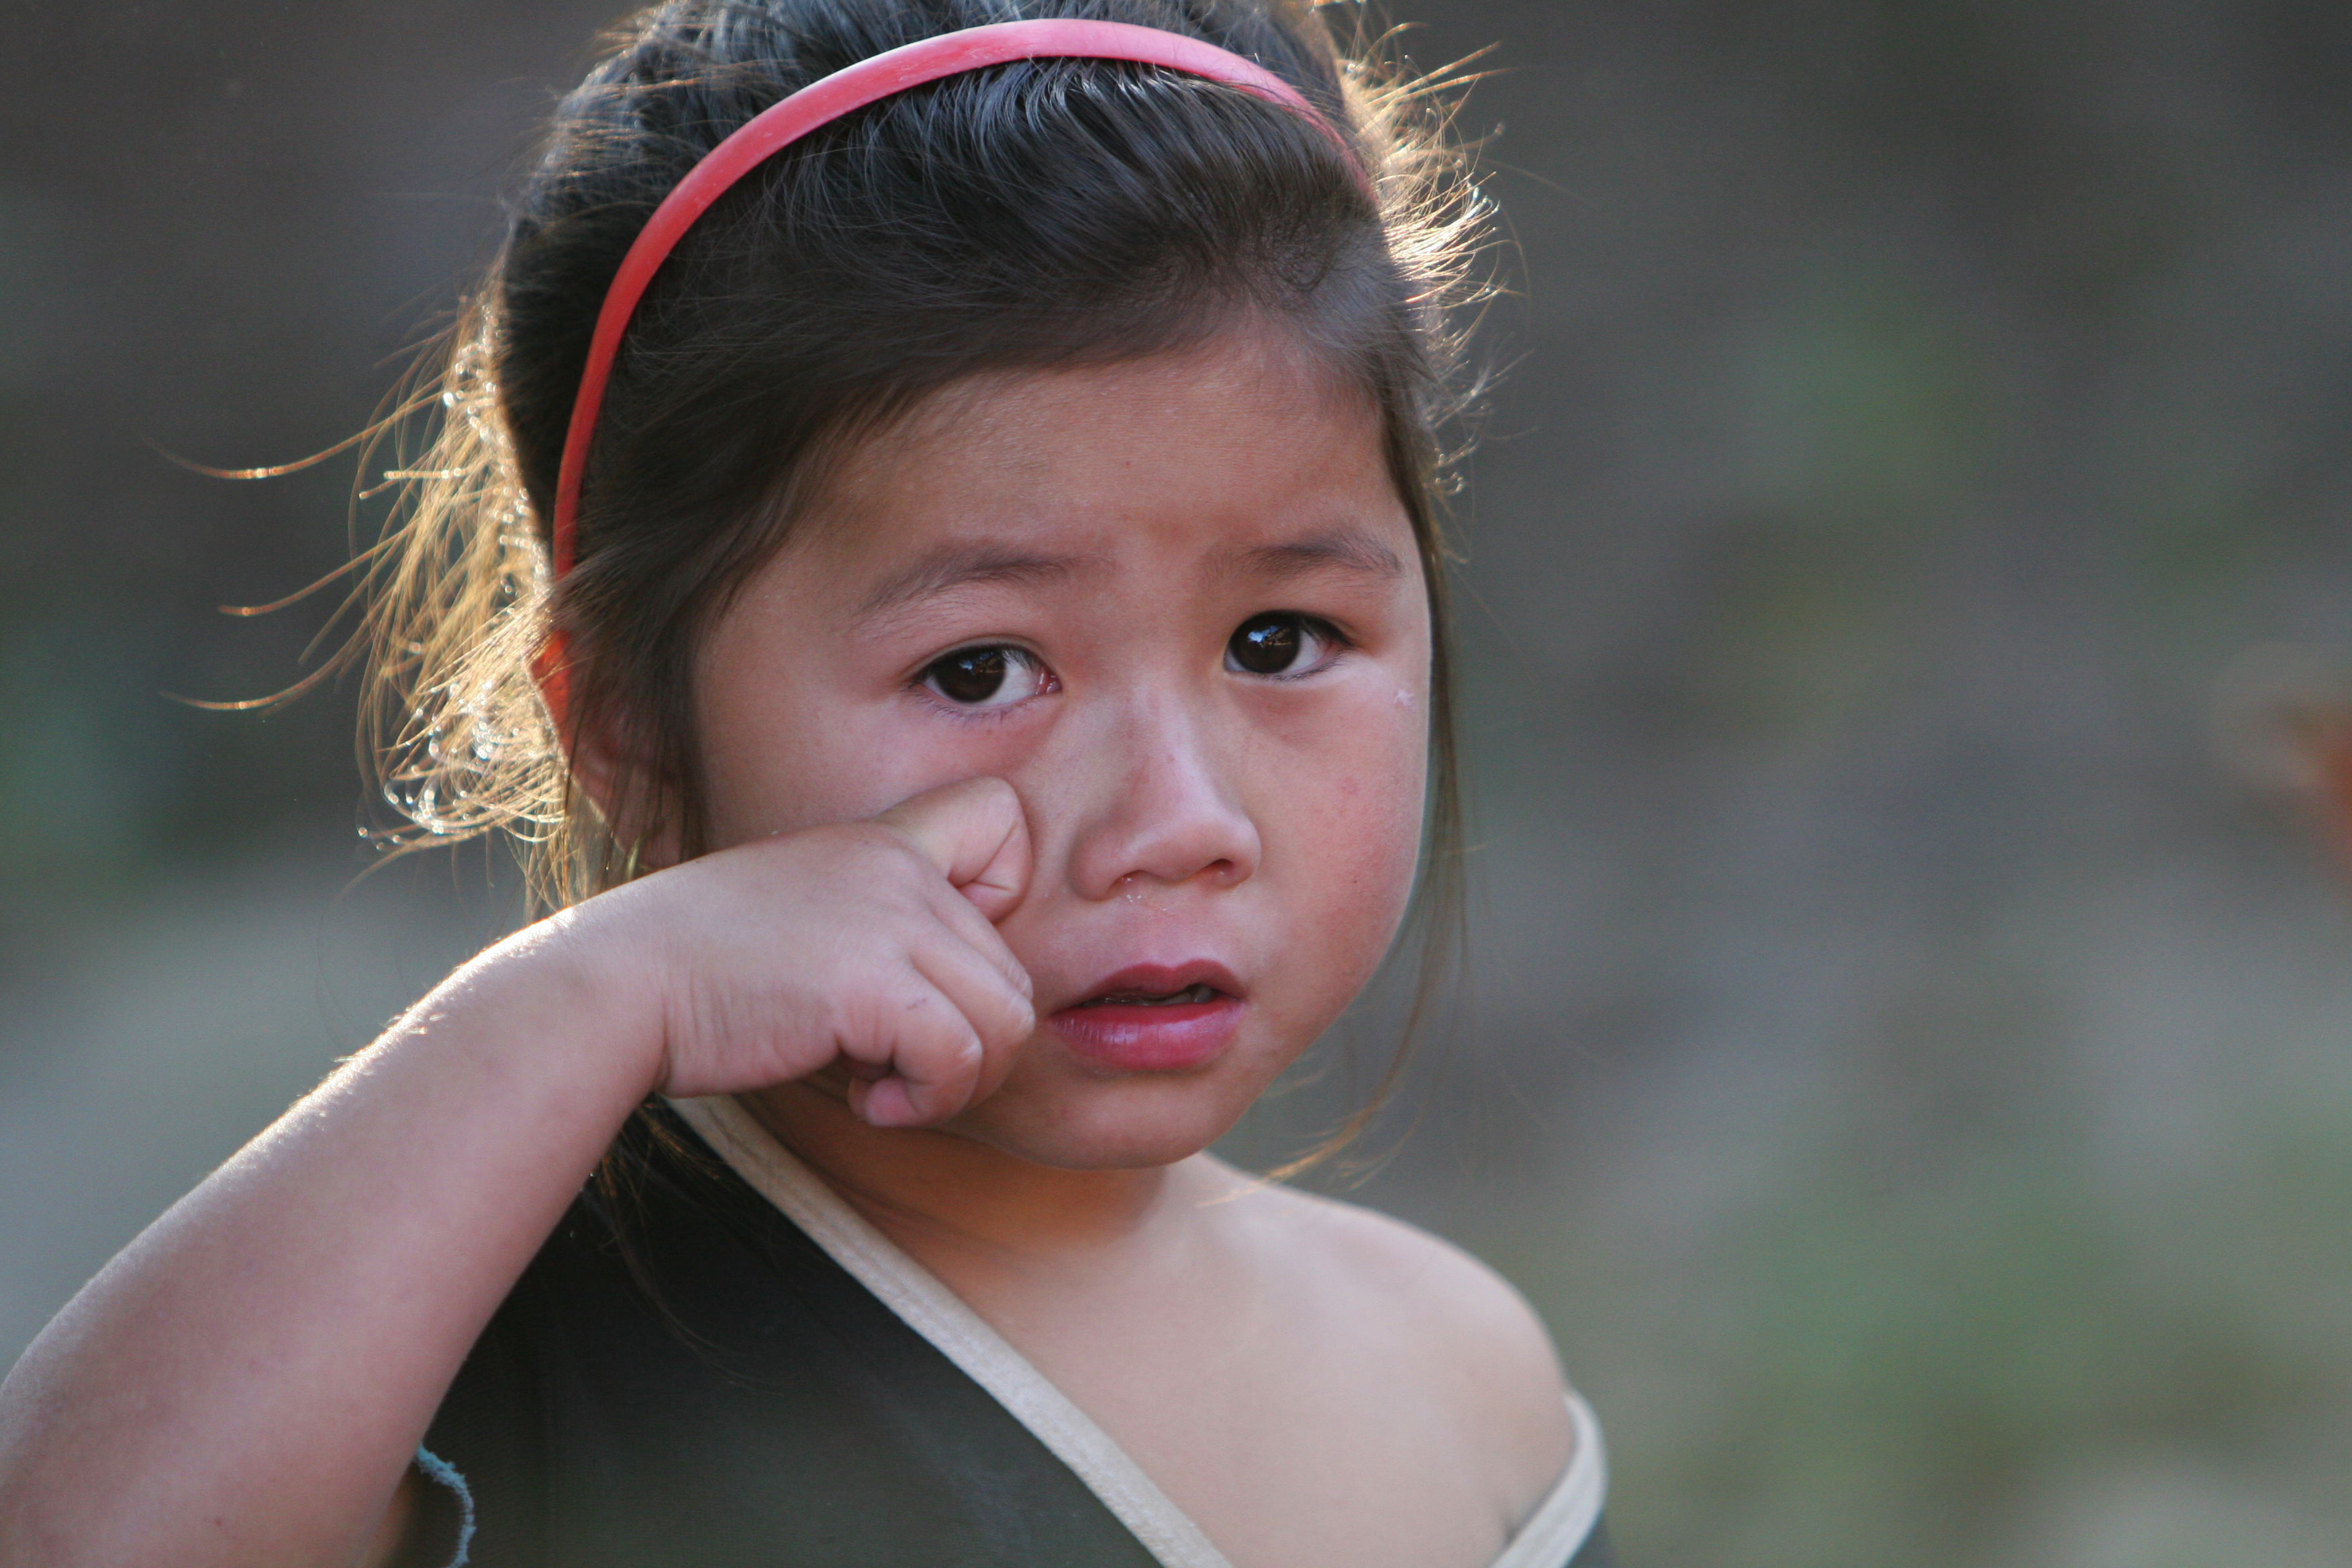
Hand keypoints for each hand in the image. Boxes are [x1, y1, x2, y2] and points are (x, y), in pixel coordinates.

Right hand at [564, 776, 1034, 1126]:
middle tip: (894, 1066)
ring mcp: (888, 919)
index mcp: (879, 841)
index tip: (932, 966)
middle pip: (1014, 969)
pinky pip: (960, 1056)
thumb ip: (880, 936)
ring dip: (957, 1079)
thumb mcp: (805, 921)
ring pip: (1008, 1018)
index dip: (1000, 900)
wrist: (610, 987)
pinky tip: (867, 1101)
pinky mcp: (871, 983)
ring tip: (885, 1088)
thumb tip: (951, 1016)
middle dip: (971, 1040)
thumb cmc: (696, 974)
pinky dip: (927, 1099)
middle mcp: (895, 867)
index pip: (1003, 818)